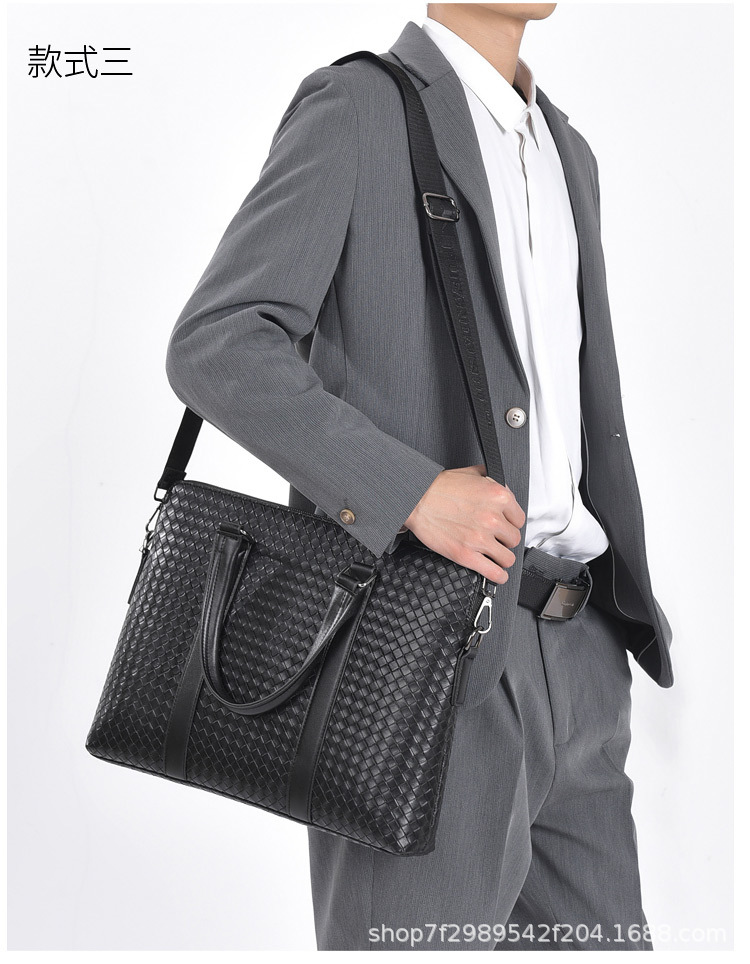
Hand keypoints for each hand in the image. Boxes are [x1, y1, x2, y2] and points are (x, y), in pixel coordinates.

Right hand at [403, 464, 524, 583]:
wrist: (416, 498)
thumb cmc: (439, 487)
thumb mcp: (473, 473)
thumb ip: (493, 481)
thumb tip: (504, 489)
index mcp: (498, 497)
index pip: (519, 519)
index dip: (510, 523)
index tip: (505, 526)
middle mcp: (492, 518)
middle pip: (514, 539)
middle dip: (505, 539)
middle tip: (495, 538)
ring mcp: (480, 538)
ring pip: (507, 558)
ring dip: (502, 557)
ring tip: (495, 555)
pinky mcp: (467, 555)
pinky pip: (494, 572)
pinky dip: (498, 575)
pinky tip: (497, 573)